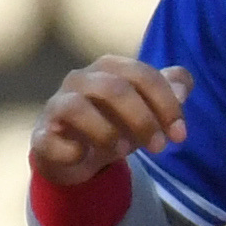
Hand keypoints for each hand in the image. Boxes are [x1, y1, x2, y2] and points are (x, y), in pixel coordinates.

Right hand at [33, 58, 191, 185]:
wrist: (77, 152)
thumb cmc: (116, 122)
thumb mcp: (148, 108)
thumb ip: (168, 92)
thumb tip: (184, 87)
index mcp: (110, 68)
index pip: (142, 75)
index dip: (166, 104)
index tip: (180, 135)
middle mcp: (80, 79)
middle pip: (114, 89)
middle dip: (142, 120)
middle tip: (159, 147)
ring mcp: (57, 104)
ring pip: (77, 107)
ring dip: (106, 133)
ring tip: (124, 152)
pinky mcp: (41, 134)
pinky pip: (49, 139)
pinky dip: (70, 150)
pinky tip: (84, 156)